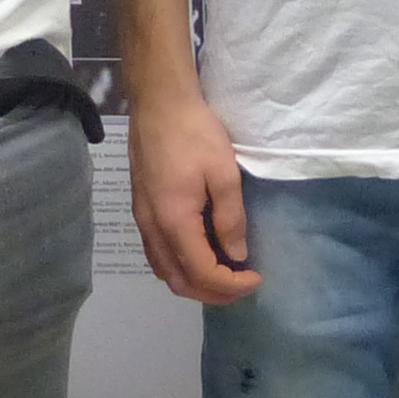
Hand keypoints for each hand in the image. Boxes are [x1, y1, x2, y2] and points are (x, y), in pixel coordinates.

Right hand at [127, 88, 259, 301]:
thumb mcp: (224, 173)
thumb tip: (237, 254)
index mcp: (174, 222)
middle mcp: (153, 229)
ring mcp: (142, 221)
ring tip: (224, 275)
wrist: (159, 104)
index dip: (232, 285)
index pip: (202, 273)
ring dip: (194, 283)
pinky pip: (157, 255)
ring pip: (165, 271)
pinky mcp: (141, 210)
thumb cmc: (195, 133)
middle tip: (243, 285)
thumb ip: (230, 218)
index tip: (257, 277)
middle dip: (213, 293)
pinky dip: (179, 267)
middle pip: (179, 282)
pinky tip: (200, 255)